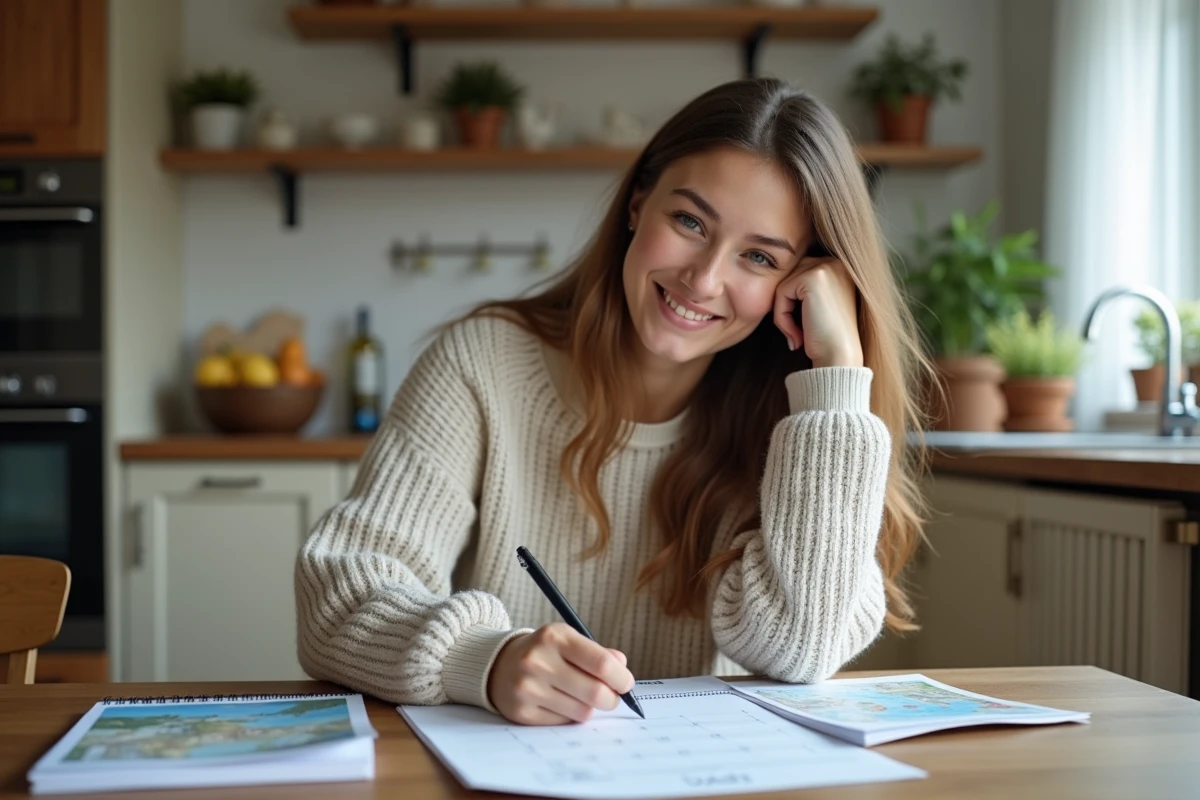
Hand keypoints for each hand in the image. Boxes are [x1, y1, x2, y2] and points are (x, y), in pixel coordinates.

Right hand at [487, 623, 634, 724]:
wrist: (498, 665)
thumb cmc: (544, 652)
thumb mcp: (568, 640)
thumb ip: (598, 653)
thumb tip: (623, 669)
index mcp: (554, 637)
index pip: (601, 663)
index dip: (621, 678)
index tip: (626, 684)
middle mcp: (538, 661)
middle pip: (596, 692)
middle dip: (612, 699)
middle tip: (611, 697)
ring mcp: (528, 688)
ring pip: (582, 712)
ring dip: (590, 708)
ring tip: (582, 698)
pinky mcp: (522, 712)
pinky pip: (564, 723)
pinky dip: (570, 716)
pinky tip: (561, 704)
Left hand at [773, 256, 863, 367]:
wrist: (839, 359)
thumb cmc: (827, 339)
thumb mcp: (819, 306)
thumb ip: (804, 288)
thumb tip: (774, 273)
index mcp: (839, 267)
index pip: (798, 274)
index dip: (793, 302)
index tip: (803, 328)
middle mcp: (835, 263)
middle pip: (789, 277)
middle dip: (786, 305)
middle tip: (796, 334)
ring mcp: (826, 268)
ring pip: (783, 285)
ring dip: (783, 313)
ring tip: (797, 335)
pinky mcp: (814, 277)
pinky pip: (781, 292)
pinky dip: (782, 317)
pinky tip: (797, 335)